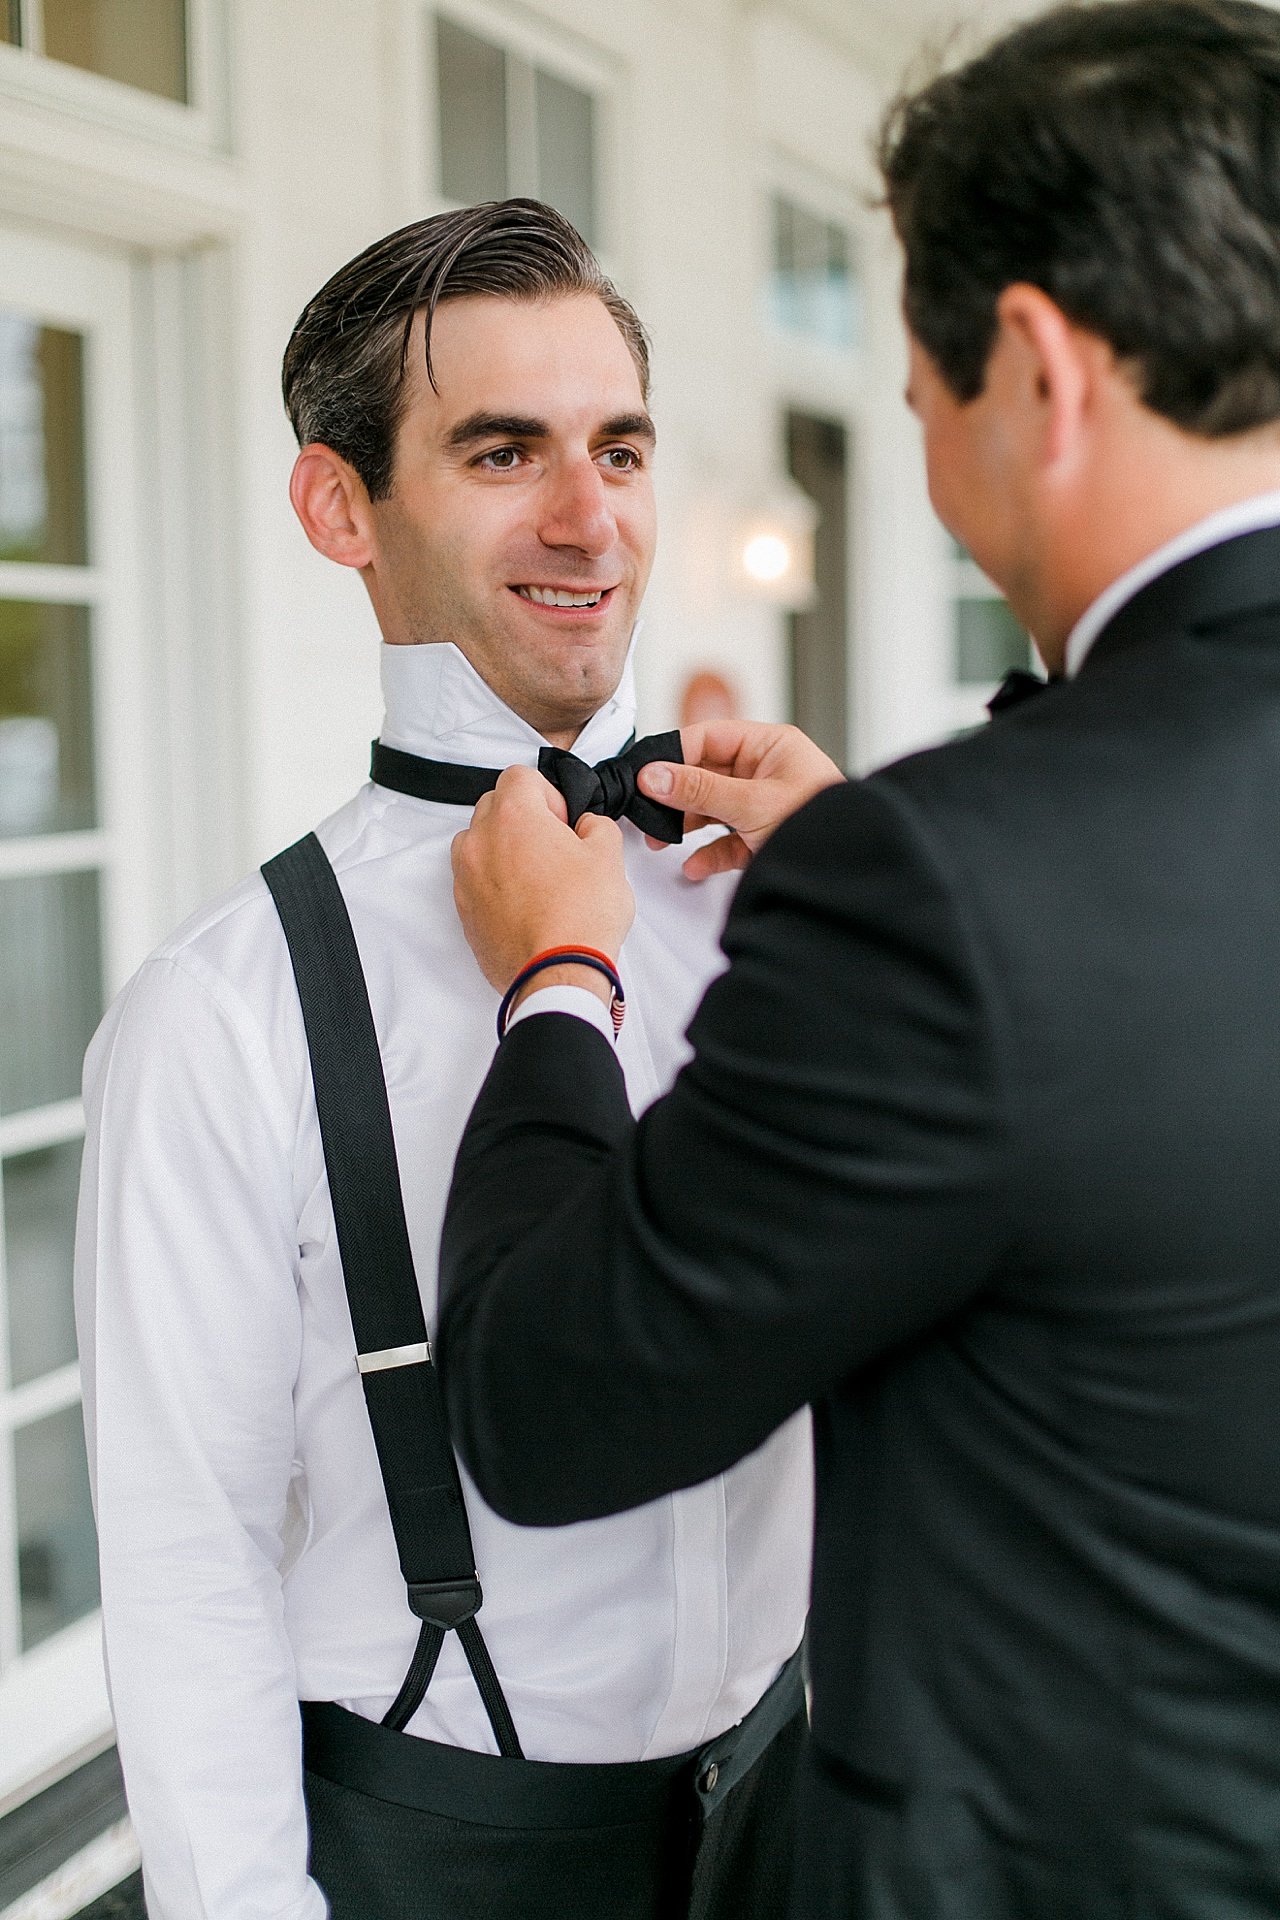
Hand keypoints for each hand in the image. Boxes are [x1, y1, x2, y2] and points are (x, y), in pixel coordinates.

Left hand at [451, 765, 635, 994]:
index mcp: (514, 817)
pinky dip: (493, 882)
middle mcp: (481, 842)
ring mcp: (466, 878)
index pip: (520, 776)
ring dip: (501, 847)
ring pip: (476, 842)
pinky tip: (524, 903)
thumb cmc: (579, 919)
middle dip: (522, 817)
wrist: (557, 975)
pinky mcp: (464, 911)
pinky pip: (473, 881)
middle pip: (493, 805)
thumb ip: (597, 826)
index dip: (548, 794)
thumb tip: (587, 826)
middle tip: (553, 846)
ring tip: (534, 874)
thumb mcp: (609, 857)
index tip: (562, 820)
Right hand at [639, 720, 844, 878]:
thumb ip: (700, 789)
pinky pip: (727, 841)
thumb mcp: (752, 803)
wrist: (851, 871)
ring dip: (685, 826)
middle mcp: (767, 771)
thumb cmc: (822, 826)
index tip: (645, 774)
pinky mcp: (764, 838)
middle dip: (674, 796)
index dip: (673, 754)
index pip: (710, 738)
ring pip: (713, 809)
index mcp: (771, 746)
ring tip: (660, 840)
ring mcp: (765, 805)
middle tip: (646, 811)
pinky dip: (709, 854)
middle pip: (706, 775)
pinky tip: (695, 865)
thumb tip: (654, 776)